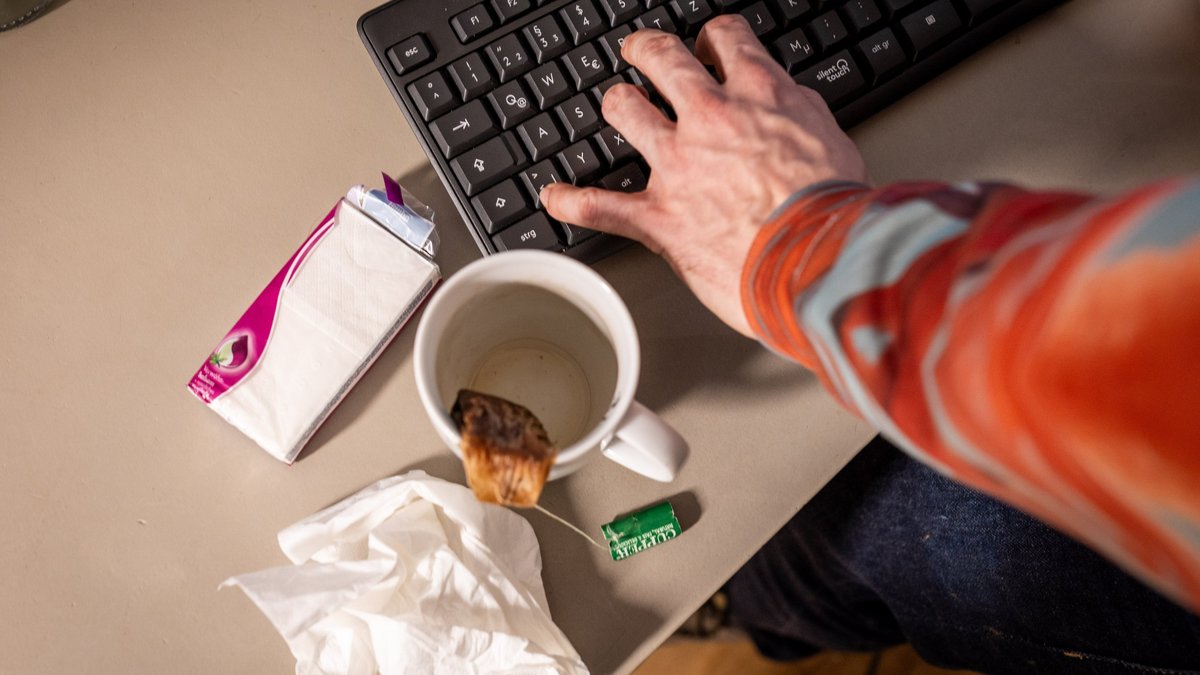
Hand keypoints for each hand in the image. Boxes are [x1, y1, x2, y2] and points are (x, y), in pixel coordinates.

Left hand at [540, 15, 867, 336]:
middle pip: (661, 59)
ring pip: (624, 110)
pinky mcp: (657, 217)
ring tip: (615, 106)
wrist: (817, 258)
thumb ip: (798, 114)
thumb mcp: (832, 138)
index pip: (726, 40)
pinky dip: (570, 201)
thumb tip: (785, 104)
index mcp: (757, 94)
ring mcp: (676, 165)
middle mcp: (709, 119)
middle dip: (646, 51)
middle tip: (641, 54)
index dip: (713, 38)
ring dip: (617, 104)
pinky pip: (598, 205)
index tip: (709, 45)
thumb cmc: (831, 207)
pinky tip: (555, 196)